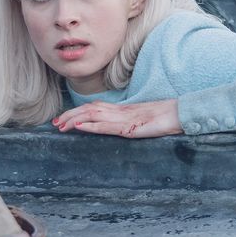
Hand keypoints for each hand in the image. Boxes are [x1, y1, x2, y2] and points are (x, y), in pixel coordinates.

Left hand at [53, 99, 181, 137]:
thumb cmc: (167, 118)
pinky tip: (78, 127)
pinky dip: (90, 126)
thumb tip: (124, 128)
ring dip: (74, 120)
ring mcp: (124, 118)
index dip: (78, 112)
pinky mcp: (129, 127)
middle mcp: (120, 112)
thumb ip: (132, 123)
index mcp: (123, 111)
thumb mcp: (145, 122)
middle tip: (54, 124)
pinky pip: (106, 126)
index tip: (64, 119)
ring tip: (60, 126)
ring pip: (93, 116)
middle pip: (89, 110)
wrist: (181, 114)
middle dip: (70, 115)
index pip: (95, 109)